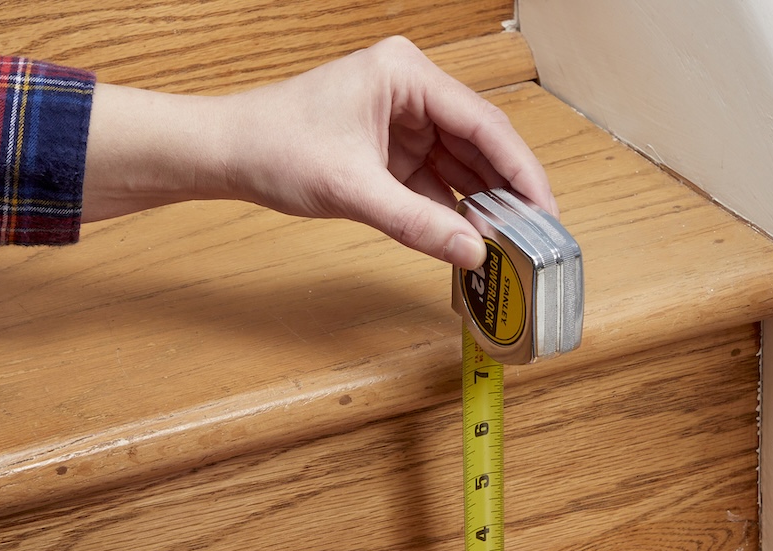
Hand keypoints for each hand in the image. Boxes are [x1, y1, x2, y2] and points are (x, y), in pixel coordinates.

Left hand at [83, 36, 556, 270]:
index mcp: (406, 75)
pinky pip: (437, 180)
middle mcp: (412, 90)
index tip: (544, 210)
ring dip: (482, 204)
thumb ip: (417, 224)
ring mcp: (404, 120)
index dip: (520, 170)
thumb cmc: (274, 146)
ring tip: (511, 243)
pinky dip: (453, 210)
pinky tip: (473, 237)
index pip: (483, 123)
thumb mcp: (352, 191)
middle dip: (506, 191)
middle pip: (479, 143)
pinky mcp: (393, 148)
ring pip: (462, 164)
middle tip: (535, 237)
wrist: (227, 154)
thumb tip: (472, 253)